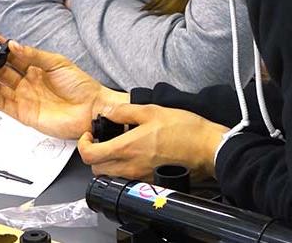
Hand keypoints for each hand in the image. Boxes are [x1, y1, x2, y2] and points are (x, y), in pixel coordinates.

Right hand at [0, 33, 128, 138]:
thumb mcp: (57, 63)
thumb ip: (34, 55)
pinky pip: (2, 103)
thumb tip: (14, 46)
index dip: (0, 47)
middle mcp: (28, 83)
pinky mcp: (23, 113)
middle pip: (2, 70)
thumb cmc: (82, 87)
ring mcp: (25, 98)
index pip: (13, 56)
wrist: (93, 109)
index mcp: (36, 69)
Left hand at [78, 104, 228, 180]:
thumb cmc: (185, 130)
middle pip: (96, 170)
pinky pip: (127, 179)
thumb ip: (124, 111)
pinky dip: (123, 170)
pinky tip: (134, 156)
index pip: (89, 155)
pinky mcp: (151, 181)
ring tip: (118, 147)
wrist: (208, 148)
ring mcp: (140, 177)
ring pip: (111, 176)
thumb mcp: (151, 110)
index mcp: (126, 148)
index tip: (89, 135)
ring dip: (108, 164)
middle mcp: (130, 167)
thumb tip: (106, 112)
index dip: (83, 145)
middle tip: (101, 141)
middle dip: (94, 155)